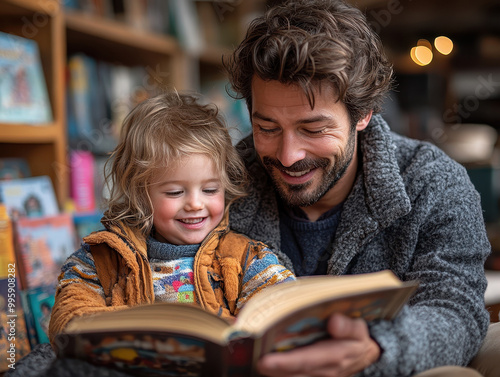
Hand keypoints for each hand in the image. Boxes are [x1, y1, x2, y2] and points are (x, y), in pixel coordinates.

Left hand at [257, 313, 380, 376]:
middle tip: (251, 360)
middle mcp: (324, 372)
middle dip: (272, 368)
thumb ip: (347, 326)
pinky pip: (292, 376)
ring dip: (272, 371)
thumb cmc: (355, 337)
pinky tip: (264, 363)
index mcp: (335, 356)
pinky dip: (277, 371)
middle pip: (293, 372)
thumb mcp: (358, 329)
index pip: (306, 360)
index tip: (264, 361)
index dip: (285, 362)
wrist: (361, 355)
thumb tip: (333, 321)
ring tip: (252, 359)